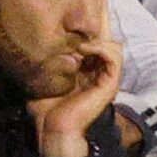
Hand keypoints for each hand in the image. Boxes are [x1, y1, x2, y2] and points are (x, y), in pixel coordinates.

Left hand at [27, 35, 123, 156]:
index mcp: (86, 72)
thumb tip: (42, 41)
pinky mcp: (110, 83)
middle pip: (105, 42)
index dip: (85, 33)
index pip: (94, 45)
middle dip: (91, 32)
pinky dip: (101, 47)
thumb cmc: (45, 109)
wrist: (53, 130)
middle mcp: (99, 73)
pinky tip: (84, 48)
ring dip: (96, 40)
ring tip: (79, 43)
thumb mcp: (42, 79)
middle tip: (72, 32)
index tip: (66, 26)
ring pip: (113, 46)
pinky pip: (114, 56)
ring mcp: (106, 78)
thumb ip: (47, 62)